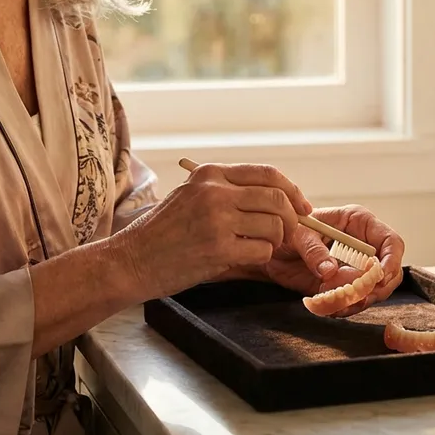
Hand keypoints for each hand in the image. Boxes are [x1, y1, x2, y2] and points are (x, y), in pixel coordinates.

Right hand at [121, 163, 312, 299]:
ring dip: (274, 241)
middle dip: (292, 218)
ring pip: (274, 226)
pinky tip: (241, 259)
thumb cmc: (163, 233)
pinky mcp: (218, 248)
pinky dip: (260, 257)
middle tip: (288, 234)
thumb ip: (229, 192)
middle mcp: (214, 191)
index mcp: (210, 174)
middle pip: (277, 198)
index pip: (267, 174)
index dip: (292, 191)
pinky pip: (262, 251)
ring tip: (256, 248)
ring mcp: (217, 219)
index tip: (302, 207)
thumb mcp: (191, 196)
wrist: (131, 260)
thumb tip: (280, 199)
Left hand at [261, 205, 404, 316]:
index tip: (379, 277)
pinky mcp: (346, 286)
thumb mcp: (297, 234)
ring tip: (338, 303)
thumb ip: (314, 251)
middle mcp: (364, 246)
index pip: (391, 241)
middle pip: (391, 271)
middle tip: (359, 296)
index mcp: (359, 223)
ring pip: (376, 290)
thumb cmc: (288, 230)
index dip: (392, 260)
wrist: (273, 250)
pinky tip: (332, 307)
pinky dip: (347, 308)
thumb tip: (330, 271)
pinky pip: (357, 301)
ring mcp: (357, 268)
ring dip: (361, 301)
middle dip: (378, 288)